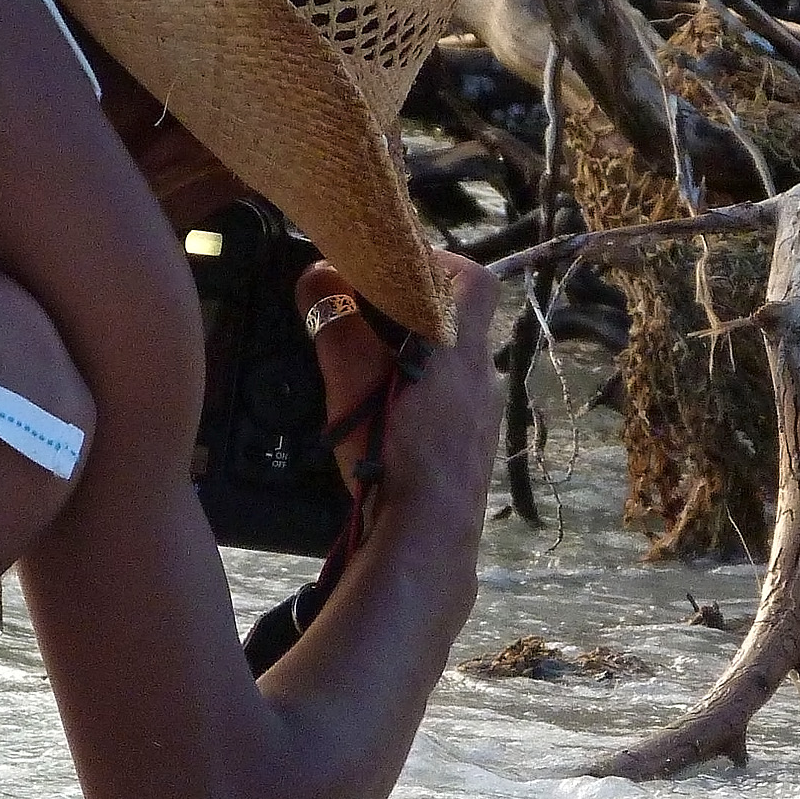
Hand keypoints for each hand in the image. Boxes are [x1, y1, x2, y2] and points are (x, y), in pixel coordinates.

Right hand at [294, 252, 501, 520]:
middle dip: (412, 317)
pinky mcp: (473, 455)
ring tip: (368, 374)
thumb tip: (316, 274)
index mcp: (462, 346)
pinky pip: (450, 410)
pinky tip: (387, 422)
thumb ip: (333, 320)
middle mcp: (483, 377)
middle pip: (458, 324)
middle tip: (365, 322)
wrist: (426, 535)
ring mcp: (483, 420)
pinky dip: (421, 402)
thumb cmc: (392, 444)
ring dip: (415, 362)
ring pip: (452, 371)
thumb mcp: (350, 374)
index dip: (439, 263)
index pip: (475, 279)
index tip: (396, 272)